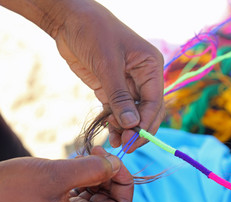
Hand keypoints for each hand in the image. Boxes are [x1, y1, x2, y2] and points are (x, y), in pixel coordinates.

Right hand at [0, 146, 133, 201]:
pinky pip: (87, 187)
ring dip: (99, 170)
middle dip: (111, 172)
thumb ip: (92, 170)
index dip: (124, 182)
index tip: (115, 160)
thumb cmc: (16, 187)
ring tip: (87, 154)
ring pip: (101, 191)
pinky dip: (88, 173)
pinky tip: (79, 160)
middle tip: (99, 151)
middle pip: (113, 198)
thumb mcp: (58, 175)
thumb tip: (116, 164)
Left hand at [53, 0, 164, 150]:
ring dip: (126, 129)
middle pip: (147, 111)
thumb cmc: (94, 32)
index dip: (146, 123)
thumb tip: (131, 125)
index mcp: (150, 67)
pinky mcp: (111, 88)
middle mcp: (143, 77)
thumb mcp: (108, 63)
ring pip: (132, 113)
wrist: (70, 20)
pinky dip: (115, 123)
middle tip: (126, 146)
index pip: (154, 102)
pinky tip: (111, 134)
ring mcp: (127, 84)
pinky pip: (117, 110)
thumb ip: (119, 96)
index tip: (134, 140)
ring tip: (116, 143)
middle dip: (138, 129)